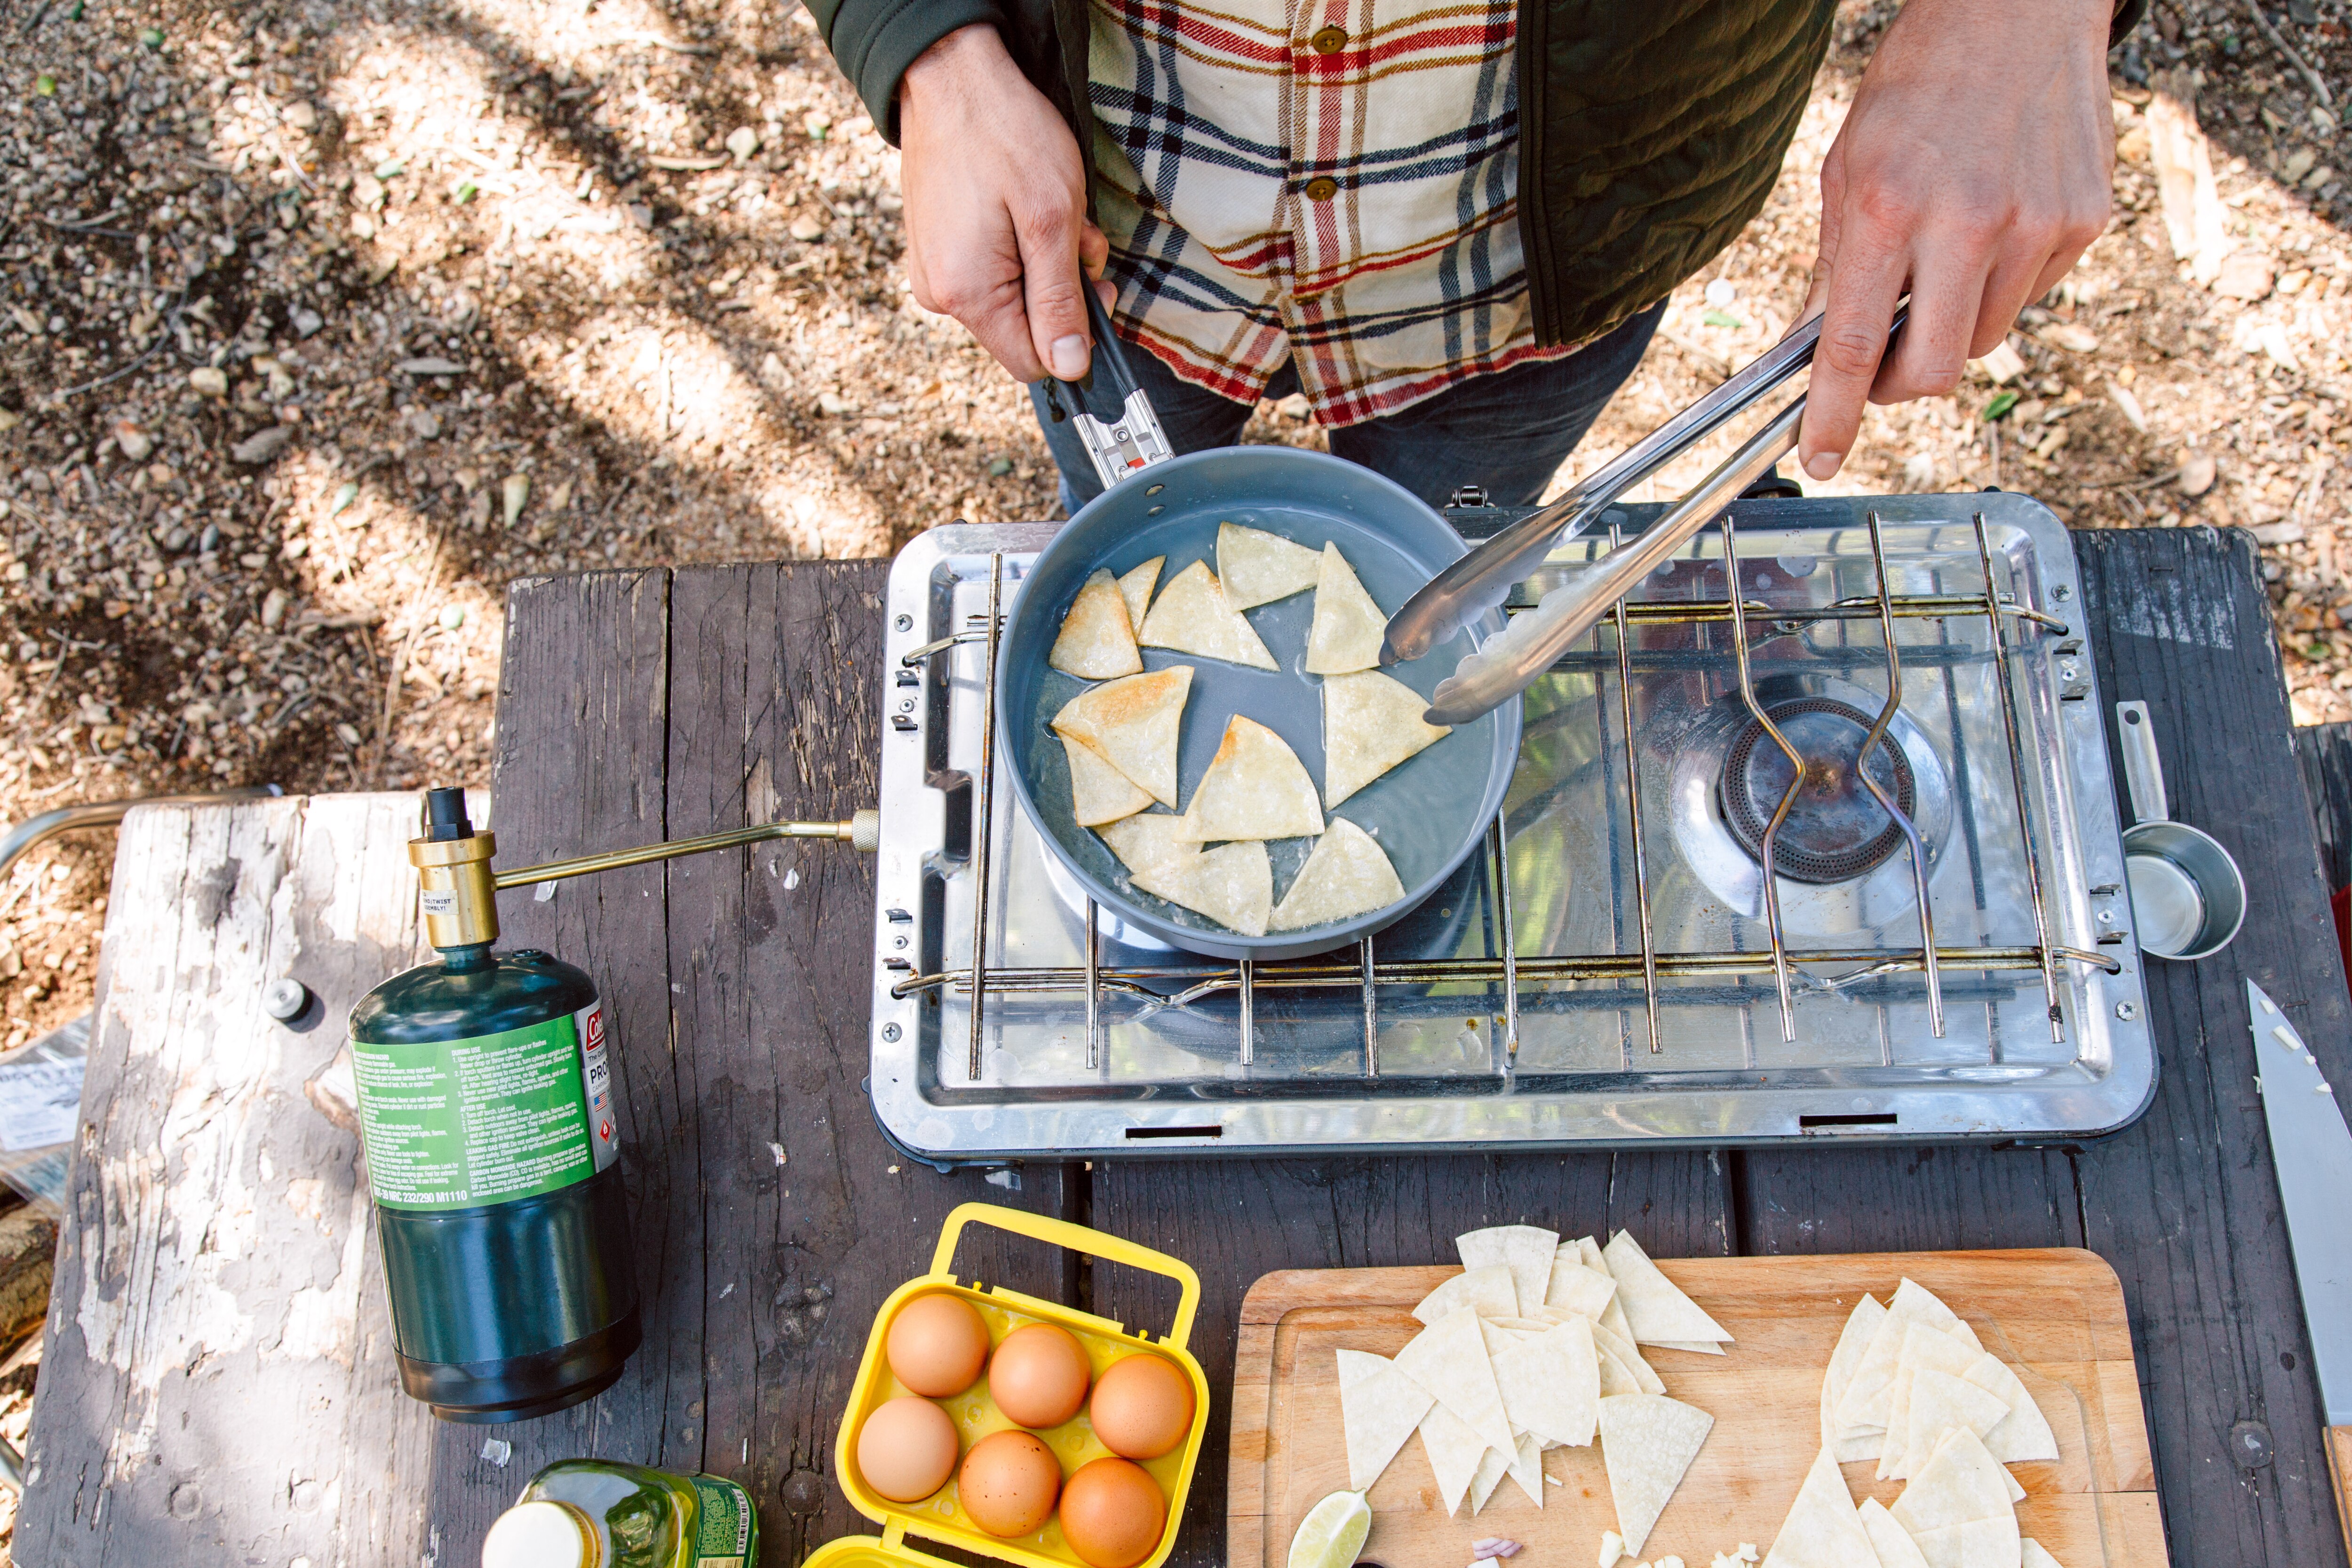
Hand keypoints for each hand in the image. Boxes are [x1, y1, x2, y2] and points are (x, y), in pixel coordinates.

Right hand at [897, 24, 1109, 382]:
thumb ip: (1060, 301)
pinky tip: (1026, 208)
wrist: (950, 76)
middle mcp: (941, 293)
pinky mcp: (936, 249)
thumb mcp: (1052, 219)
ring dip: (1047, 263)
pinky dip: (1021, 247)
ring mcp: (934, 271)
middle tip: (1079, 236)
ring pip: (1013, 298)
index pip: (1033, 364)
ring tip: (1054, 211)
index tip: (1097, 286)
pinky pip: (991, 272)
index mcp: (968, 294)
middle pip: (1023, 330)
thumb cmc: (1005, 135)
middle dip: (1063, 289)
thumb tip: (1069, 369)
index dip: (1075, 336)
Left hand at [1795, 0, 2114, 479]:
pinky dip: (2000, 285)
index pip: (1855, 349)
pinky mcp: (2083, 221)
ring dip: (1951, 326)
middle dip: (1901, 382)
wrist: (2017, 11)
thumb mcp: (1847, 170)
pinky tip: (1992, 228)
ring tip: (1941, 260)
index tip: (1823, 454)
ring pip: (1983, 339)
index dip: (1835, 416)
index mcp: (1890, 208)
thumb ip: (1832, 270)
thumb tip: (1807, 351)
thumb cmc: (1921, 84)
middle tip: (1883, 358)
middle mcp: (1967, 221)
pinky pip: (2031, 297)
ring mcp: (2035, 224)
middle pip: (1933, 369)